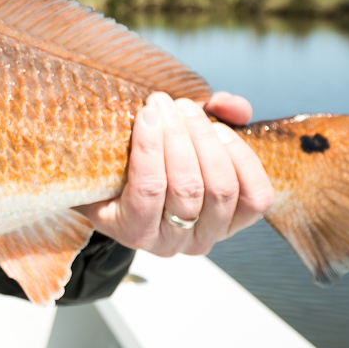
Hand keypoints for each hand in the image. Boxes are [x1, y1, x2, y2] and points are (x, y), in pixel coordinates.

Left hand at [74, 91, 274, 257]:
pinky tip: (146, 120)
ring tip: (161, 106)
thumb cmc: (151, 159)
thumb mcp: (193, 138)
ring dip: (178, 138)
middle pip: (220, 188)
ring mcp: (167, 242)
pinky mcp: (132, 233)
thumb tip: (235, 107)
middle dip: (204, 137)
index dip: (242, 155)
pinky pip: (149, 189)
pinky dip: (151, 148)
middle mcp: (202, 240)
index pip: (257, 197)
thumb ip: (223, 119)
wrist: (91, 179)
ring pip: (187, 188)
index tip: (220, 123)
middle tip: (181, 105)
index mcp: (228, 222)